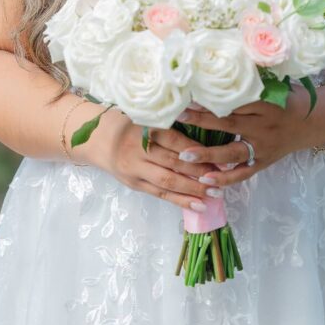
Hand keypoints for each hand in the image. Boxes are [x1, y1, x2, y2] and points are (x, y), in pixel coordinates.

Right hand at [86, 106, 221, 213]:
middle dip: (200, 171)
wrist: (101, 141)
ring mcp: (136, 169)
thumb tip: (207, 139)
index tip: (219, 156)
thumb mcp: (149, 119)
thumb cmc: (133, 126)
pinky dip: (181, 200)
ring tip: (215, 193)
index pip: (175, 140)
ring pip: (168, 181)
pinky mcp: (135, 184)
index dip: (197, 150)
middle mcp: (139, 149)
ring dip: (193, 189)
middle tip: (223, 177)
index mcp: (146, 128)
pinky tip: (199, 205)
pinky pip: (160, 194)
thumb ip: (172, 125)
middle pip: (173, 162)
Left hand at [174, 82, 313, 189]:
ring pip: (232, 152)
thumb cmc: (288, 99)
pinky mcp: (263, 162)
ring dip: (208, 155)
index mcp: (266, 103)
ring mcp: (263, 147)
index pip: (234, 101)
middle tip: (178, 118)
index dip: (211, 99)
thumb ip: (248, 85)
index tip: (188, 96)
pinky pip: (242, 173)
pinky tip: (205, 179)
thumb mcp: (274, 87)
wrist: (312, 122)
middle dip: (202, 121)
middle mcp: (264, 126)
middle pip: (229, 123)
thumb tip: (214, 76)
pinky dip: (225, 177)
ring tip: (184, 156)